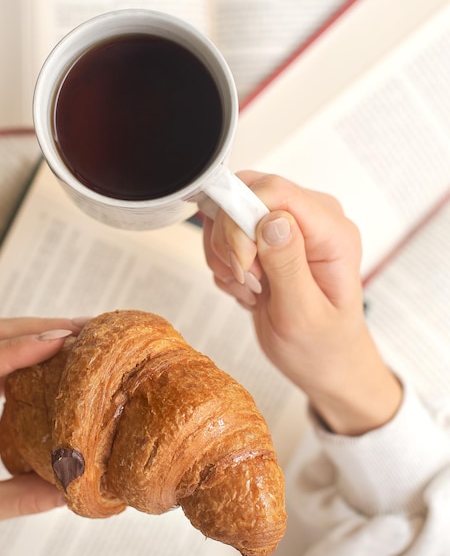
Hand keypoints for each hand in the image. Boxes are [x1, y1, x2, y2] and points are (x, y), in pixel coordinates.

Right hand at [203, 172, 401, 435]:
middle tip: (248, 280)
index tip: (244, 265)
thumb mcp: (304, 315)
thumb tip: (271, 220)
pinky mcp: (264, 238)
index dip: (244, 222)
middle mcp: (310, 220)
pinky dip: (225, 265)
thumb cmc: (322, 346)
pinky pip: (224, 234)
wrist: (322, 363)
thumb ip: (288, 265)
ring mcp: (285, 227)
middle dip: (230, 240)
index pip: (274, 191)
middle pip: (245, 194)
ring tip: (252, 288)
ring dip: (225, 255)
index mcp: (331, 231)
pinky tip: (249, 290)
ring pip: (227, 213)